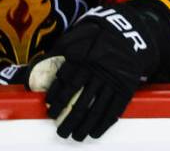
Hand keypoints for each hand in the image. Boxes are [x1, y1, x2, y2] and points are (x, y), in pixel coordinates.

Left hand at [26, 4, 159, 140]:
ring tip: (76, 135)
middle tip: (61, 132)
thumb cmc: (99, 37)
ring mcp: (114, 80)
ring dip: (85, 125)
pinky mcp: (126, 85)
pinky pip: (115, 108)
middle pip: (80, 102)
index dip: (57, 101)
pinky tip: (95, 132)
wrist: (130, 34)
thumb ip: (61, 50)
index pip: (68, 85)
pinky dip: (104, 123)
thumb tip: (39, 66)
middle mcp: (99, 72)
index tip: (51, 112)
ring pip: (96, 109)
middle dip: (69, 121)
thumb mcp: (79, 36)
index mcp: (86, 59)